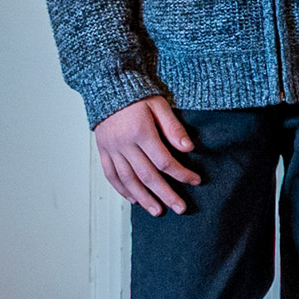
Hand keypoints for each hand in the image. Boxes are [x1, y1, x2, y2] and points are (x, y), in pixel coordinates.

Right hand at [92, 95, 201, 215]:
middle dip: (165, 194)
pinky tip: (133, 199)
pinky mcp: (103, 151)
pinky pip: (111, 175)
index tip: (196, 181)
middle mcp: (124, 144)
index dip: (181, 174)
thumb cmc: (138, 96)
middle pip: (147, 176)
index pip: (164, 161)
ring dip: (143, 198)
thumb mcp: (160, 106)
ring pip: (128, 180)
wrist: (107, 87)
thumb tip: (189, 148)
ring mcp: (111, 149)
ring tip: (158, 211)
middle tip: (180, 208)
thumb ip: (173, 128)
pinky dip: (122, 189)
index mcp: (141, 133)